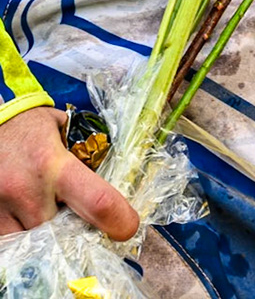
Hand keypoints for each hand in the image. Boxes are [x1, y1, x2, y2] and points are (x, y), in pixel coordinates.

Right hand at [0, 104, 138, 239]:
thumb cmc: (26, 126)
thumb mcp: (62, 131)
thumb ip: (84, 156)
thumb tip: (111, 180)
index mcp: (54, 164)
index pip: (97, 202)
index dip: (118, 221)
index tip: (127, 227)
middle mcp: (26, 191)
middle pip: (61, 234)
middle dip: (75, 231)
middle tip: (81, 218)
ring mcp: (0, 208)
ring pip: (33, 243)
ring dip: (46, 236)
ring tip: (50, 214)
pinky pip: (10, 240)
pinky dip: (23, 234)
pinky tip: (29, 216)